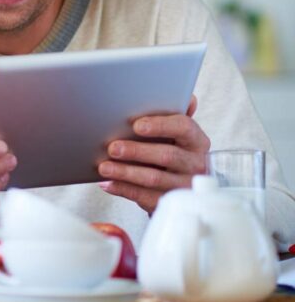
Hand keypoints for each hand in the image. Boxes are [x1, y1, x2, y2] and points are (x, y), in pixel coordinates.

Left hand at [98, 96, 210, 213]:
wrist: (180, 184)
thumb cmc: (174, 150)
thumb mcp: (177, 133)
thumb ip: (177, 114)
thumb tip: (189, 99)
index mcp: (197, 141)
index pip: (184, 127)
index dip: (160, 125)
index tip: (137, 125)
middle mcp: (195, 163)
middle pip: (167, 155)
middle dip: (137, 151)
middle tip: (112, 147)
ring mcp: (184, 185)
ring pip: (154, 179)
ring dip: (126, 172)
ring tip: (103, 167)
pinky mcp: (170, 202)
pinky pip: (145, 197)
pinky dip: (124, 189)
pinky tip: (108, 183)